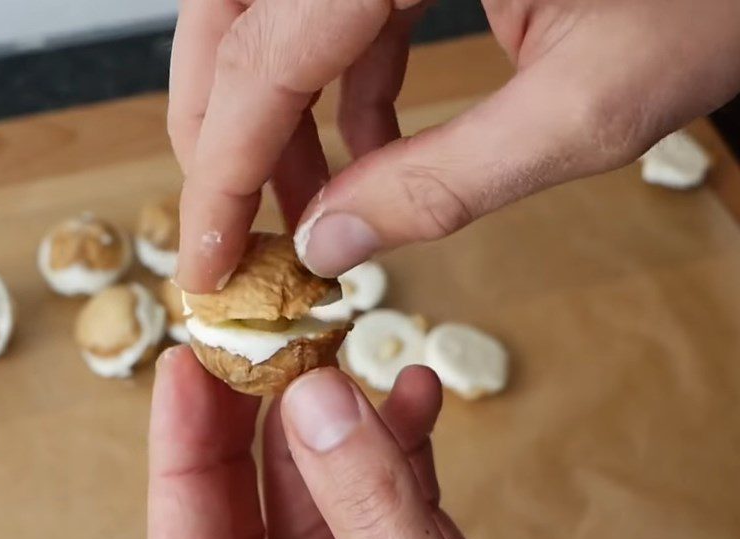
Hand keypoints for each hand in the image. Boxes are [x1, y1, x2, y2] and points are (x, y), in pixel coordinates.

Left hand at [148, 346, 738, 538]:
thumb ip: (374, 519)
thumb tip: (312, 402)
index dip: (182, 466)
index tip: (185, 373)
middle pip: (262, 533)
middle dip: (261, 436)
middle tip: (261, 348)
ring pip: (338, 515)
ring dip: (342, 436)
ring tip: (345, 362)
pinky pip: (405, 518)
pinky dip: (407, 458)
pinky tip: (411, 400)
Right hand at [168, 0, 739, 291]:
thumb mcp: (585, 108)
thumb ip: (444, 183)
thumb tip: (330, 244)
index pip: (265, 58)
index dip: (221, 170)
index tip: (206, 260)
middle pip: (235, 17)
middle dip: (222, 135)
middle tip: (234, 232)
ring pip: (272, 13)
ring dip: (273, 116)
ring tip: (300, 209)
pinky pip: (337, 10)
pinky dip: (338, 89)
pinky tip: (362, 154)